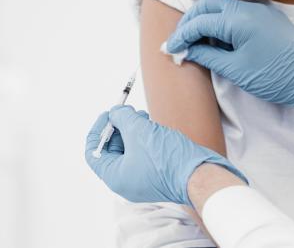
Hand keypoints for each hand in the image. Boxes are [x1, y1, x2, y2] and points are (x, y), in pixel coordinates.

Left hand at [85, 105, 245, 206]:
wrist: (199, 174)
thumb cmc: (167, 158)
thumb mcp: (138, 130)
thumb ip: (121, 118)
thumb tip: (115, 113)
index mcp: (115, 177)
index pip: (94, 152)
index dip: (99, 130)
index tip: (109, 114)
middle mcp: (125, 182)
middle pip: (111, 150)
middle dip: (118, 127)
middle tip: (128, 112)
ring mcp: (140, 180)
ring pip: (128, 150)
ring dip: (132, 130)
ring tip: (143, 117)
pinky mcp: (155, 175)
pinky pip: (142, 154)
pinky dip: (143, 138)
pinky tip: (152, 127)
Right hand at [166, 0, 293, 111]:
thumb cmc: (274, 77)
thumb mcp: (235, 69)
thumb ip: (207, 55)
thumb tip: (186, 50)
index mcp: (239, 20)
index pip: (199, 21)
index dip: (181, 35)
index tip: (170, 49)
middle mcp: (249, 9)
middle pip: (207, 4)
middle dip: (190, 21)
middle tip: (181, 41)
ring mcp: (259, 10)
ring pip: (222, 6)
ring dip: (205, 19)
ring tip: (197, 42)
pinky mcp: (266, 16)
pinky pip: (236, 11)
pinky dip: (221, 21)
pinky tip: (218, 40)